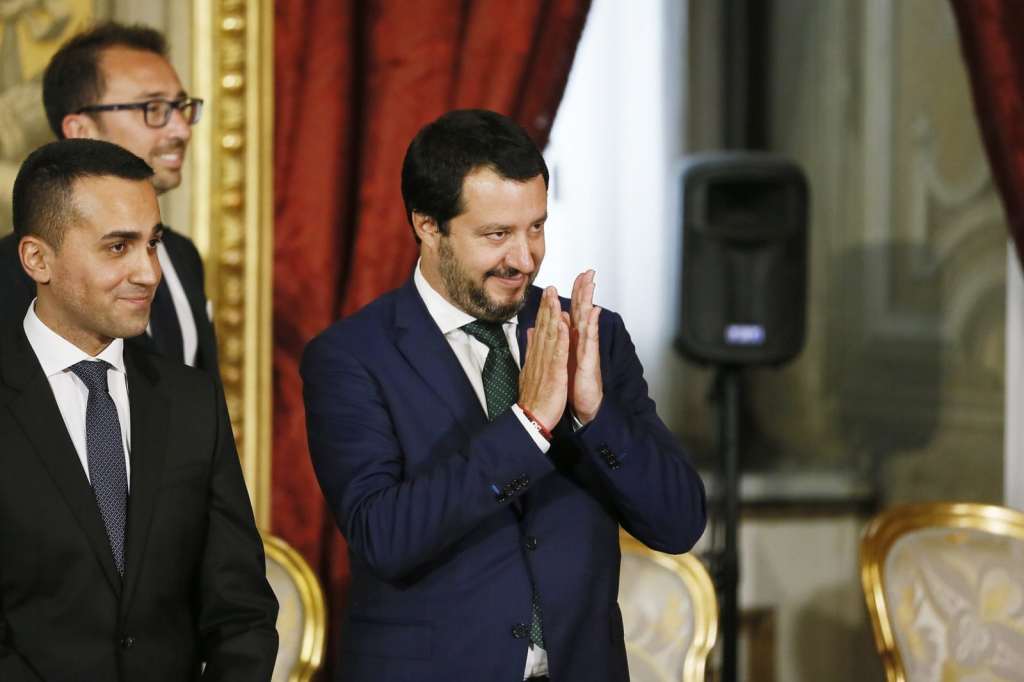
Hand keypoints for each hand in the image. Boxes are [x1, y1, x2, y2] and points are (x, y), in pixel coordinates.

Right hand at [519, 286, 568, 429]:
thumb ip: (531, 348)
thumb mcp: (530, 368)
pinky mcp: (554, 373)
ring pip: (550, 335)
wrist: (532, 416)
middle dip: (547, 306)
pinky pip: (558, 353)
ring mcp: (546, 363)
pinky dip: (561, 338)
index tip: (547, 294)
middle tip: (550, 287)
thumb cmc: (533, 396)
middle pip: (543, 327)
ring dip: (552, 316)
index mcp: (536, 354)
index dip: (544, 310)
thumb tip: (530, 332)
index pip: (540, 328)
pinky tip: (564, 325)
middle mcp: (539, 355)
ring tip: (555, 298)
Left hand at [568, 270, 601, 423]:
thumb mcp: (560, 359)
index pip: (574, 312)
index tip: (578, 276)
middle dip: (585, 291)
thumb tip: (552, 325)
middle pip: (584, 311)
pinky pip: (589, 341)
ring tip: (591, 284)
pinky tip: (592, 312)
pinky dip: (590, 325)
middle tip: (588, 271)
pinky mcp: (589, 360)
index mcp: (573, 341)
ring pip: (588, 321)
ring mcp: (587, 350)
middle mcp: (582, 342)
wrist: (580, 406)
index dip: (576, 294)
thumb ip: (556, 340)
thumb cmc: (571, 385)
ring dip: (589, 302)